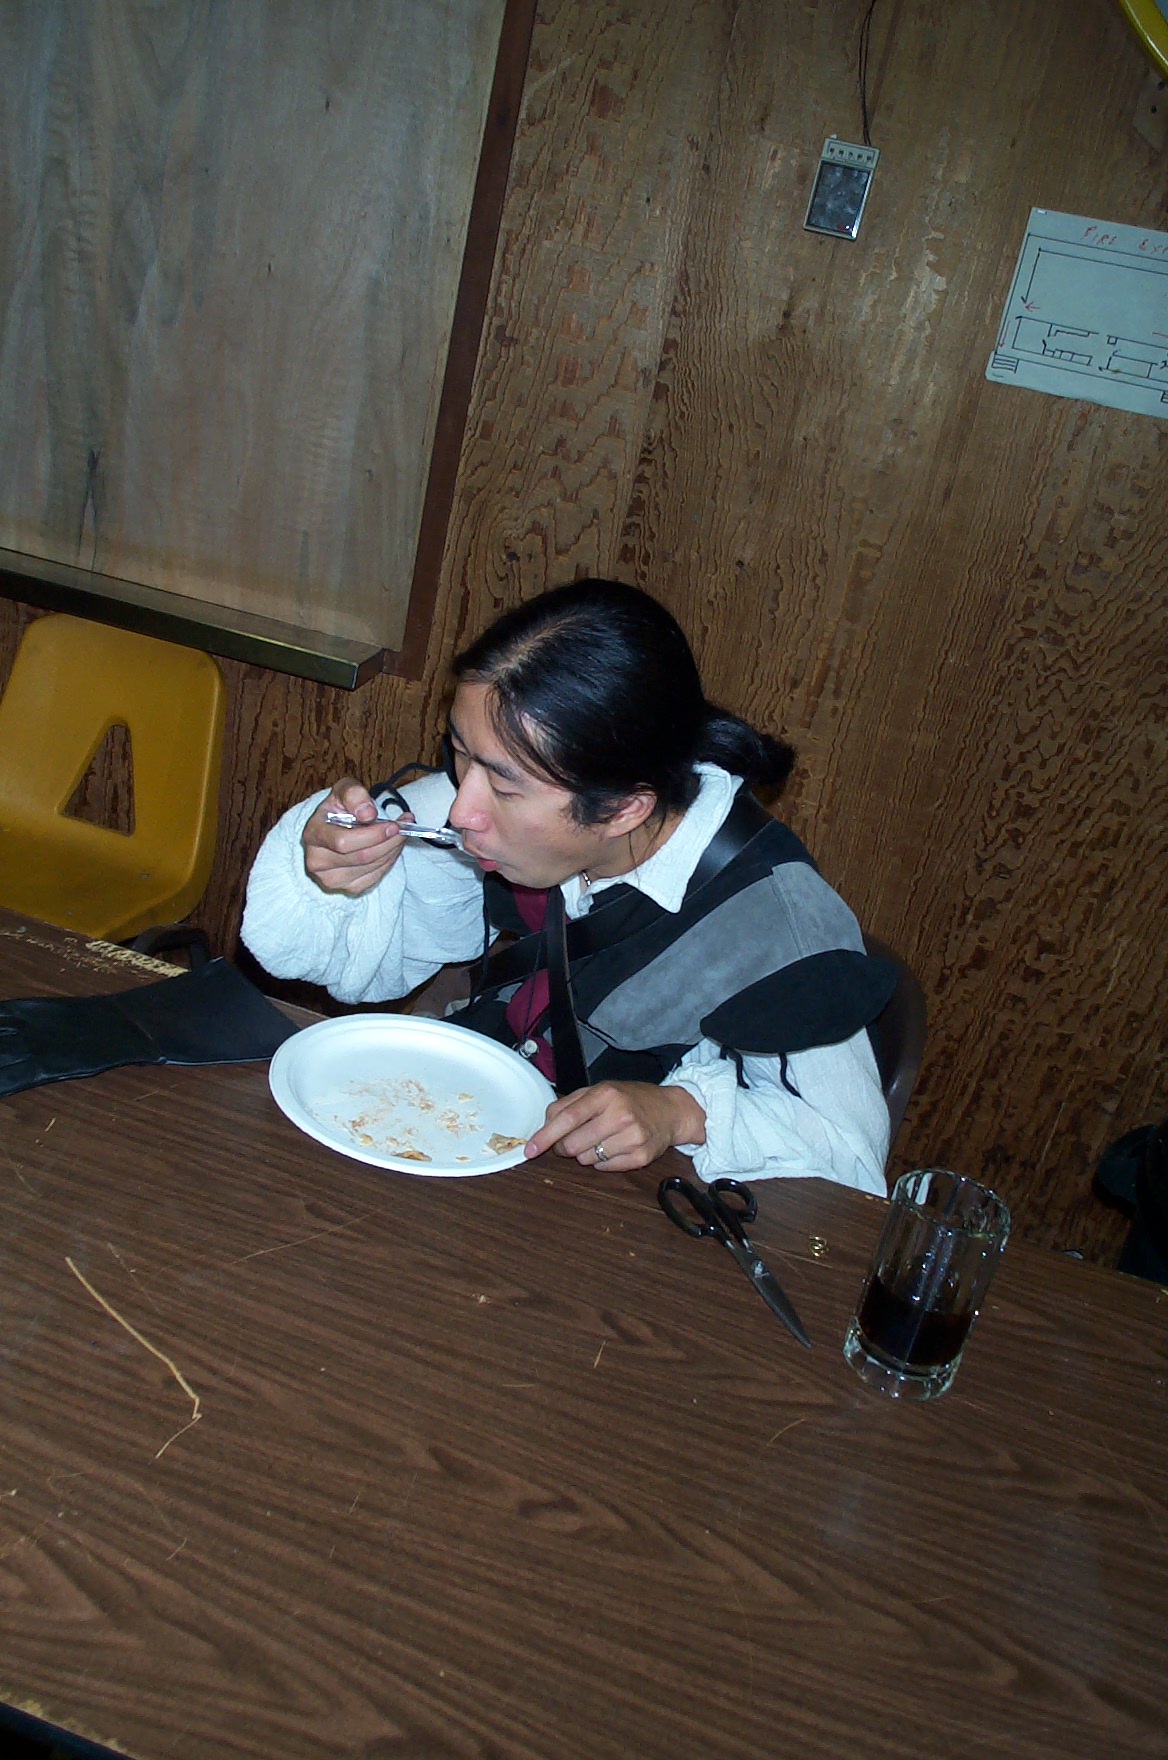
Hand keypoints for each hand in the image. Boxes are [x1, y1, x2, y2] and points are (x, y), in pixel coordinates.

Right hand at [301, 776, 409, 895]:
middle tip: (404, 828)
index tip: (393, 825)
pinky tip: (391, 848)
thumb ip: (354, 794)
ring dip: (392, 850)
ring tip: (400, 834)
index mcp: (313, 835)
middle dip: (389, 842)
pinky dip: (389, 861)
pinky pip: (375, 877)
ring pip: (372, 867)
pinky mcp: (347, 888)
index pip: (343, 842)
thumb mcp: (344, 790)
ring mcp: (330, 878)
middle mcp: (316, 861)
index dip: (372, 835)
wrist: (334, 827)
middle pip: (362, 856)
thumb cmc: (339, 808)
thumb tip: (368, 814)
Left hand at [524, 1080, 706, 1171]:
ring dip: (585, 1153)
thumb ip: (569, 1104)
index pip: (568, 1118)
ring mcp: (632, 1137)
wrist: (670, 1111)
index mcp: (606, 1094)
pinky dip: (603, 1161)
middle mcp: (620, 1115)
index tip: (530, 1149)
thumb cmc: (630, 1100)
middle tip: (573, 1139)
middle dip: (565, 1147)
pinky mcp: (641, 1157)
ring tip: (601, 1139)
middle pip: (573, 1144)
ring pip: (586, 1159)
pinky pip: (604, 1168)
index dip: (546, 1135)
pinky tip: (615, 1147)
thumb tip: (544, 1125)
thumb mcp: (600, 1091)